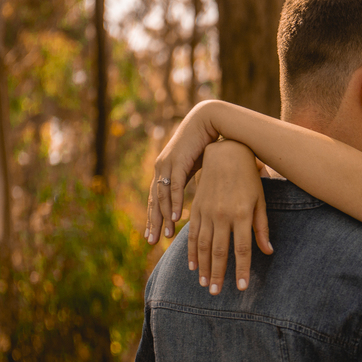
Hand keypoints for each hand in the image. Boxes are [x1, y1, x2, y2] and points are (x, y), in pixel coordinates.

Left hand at [146, 100, 225, 243]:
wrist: (209, 120)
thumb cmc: (209, 142)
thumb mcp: (200, 166)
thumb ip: (199, 180)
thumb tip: (208, 193)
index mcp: (167, 170)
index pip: (158, 198)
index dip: (156, 216)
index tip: (156, 234)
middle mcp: (162, 168)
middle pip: (155, 200)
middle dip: (154, 221)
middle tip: (152, 241)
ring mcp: (167, 164)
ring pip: (162, 196)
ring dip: (164, 217)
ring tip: (167, 234)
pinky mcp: (177, 161)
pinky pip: (174, 186)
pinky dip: (174, 202)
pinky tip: (176, 217)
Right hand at [186, 140, 272, 293]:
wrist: (225, 156)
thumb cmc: (249, 181)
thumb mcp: (260, 202)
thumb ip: (262, 228)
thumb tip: (268, 252)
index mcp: (241, 214)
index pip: (242, 249)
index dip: (241, 270)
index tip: (241, 288)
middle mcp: (222, 215)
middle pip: (220, 251)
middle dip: (218, 274)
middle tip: (216, 294)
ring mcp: (207, 212)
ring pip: (203, 245)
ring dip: (204, 267)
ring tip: (205, 285)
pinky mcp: (196, 208)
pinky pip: (192, 234)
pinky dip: (191, 251)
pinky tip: (193, 266)